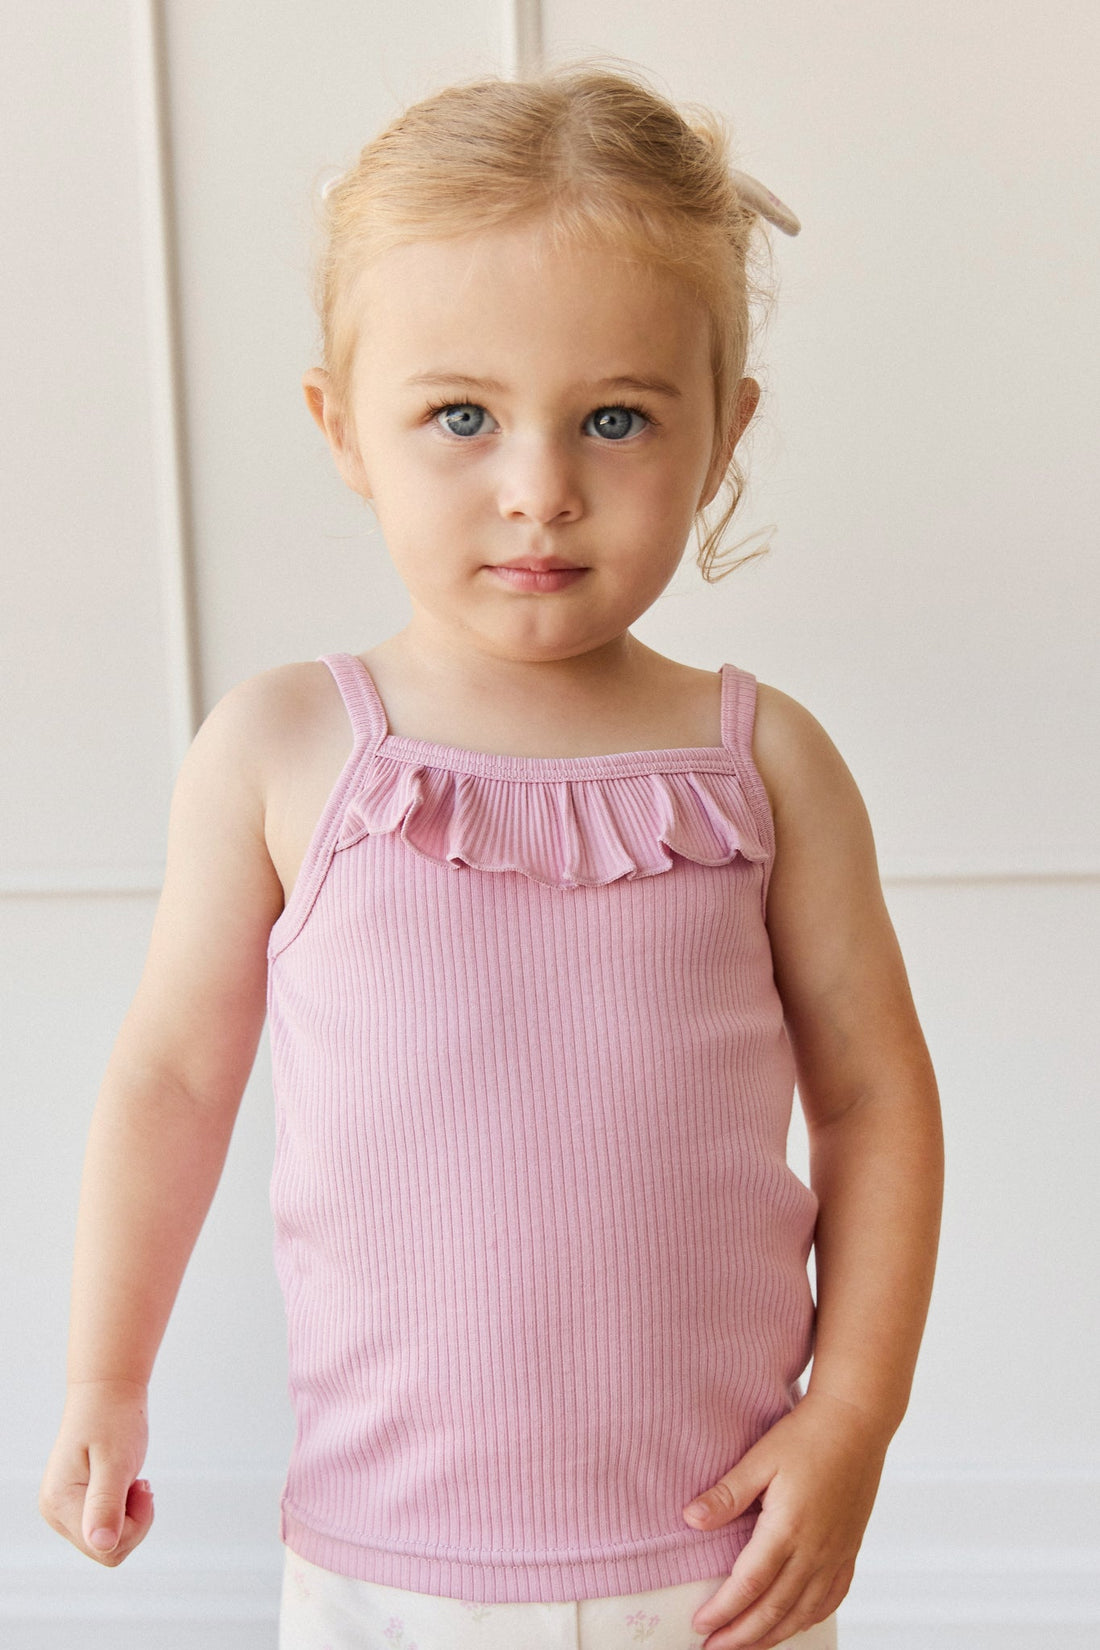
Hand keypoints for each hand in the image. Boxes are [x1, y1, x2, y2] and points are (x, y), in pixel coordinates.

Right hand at [39, 1379, 154, 1565]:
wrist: (107, 1390)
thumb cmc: (113, 1418)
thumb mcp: (116, 1462)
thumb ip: (107, 1504)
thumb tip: (102, 1544)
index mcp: (60, 1503)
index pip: (104, 1548)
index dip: (134, 1524)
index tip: (143, 1486)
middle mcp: (55, 1511)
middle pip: (105, 1549)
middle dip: (133, 1520)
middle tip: (139, 1482)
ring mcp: (64, 1508)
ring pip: (107, 1540)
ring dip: (129, 1513)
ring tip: (131, 1479)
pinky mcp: (76, 1503)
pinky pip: (106, 1525)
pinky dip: (124, 1508)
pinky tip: (126, 1483)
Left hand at [681, 1389, 888, 1648]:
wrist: (858, 1421)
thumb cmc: (807, 1434)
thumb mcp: (761, 1457)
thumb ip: (727, 1494)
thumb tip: (690, 1519)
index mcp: (789, 1529)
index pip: (749, 1585)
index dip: (723, 1611)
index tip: (700, 1625)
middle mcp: (816, 1551)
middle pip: (774, 1610)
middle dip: (742, 1636)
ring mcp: (837, 1554)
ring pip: (803, 1613)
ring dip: (773, 1636)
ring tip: (747, 1646)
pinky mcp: (850, 1550)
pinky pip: (831, 1600)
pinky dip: (809, 1620)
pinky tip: (794, 1624)